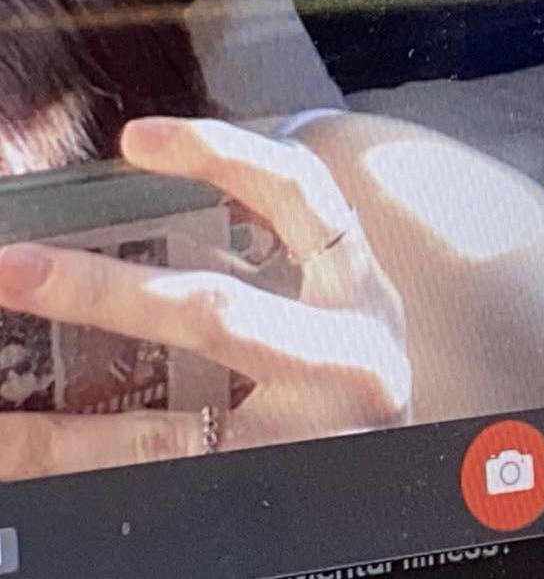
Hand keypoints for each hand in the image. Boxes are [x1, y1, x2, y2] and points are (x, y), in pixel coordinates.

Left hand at [0, 117, 411, 479]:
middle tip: (8, 268)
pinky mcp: (270, 501)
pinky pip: (158, 494)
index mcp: (364, 298)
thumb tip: (123, 234)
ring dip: (55, 431)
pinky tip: (29, 473)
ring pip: (164, 433)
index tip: (134, 138)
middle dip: (100, 291)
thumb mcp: (337, 328)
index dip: (224, 155)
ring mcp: (314, 443)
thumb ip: (266, 281)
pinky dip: (83, 488)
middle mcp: (350, 364)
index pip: (304, 198)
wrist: (405, 502)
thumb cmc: (349, 397)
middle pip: (217, 314)